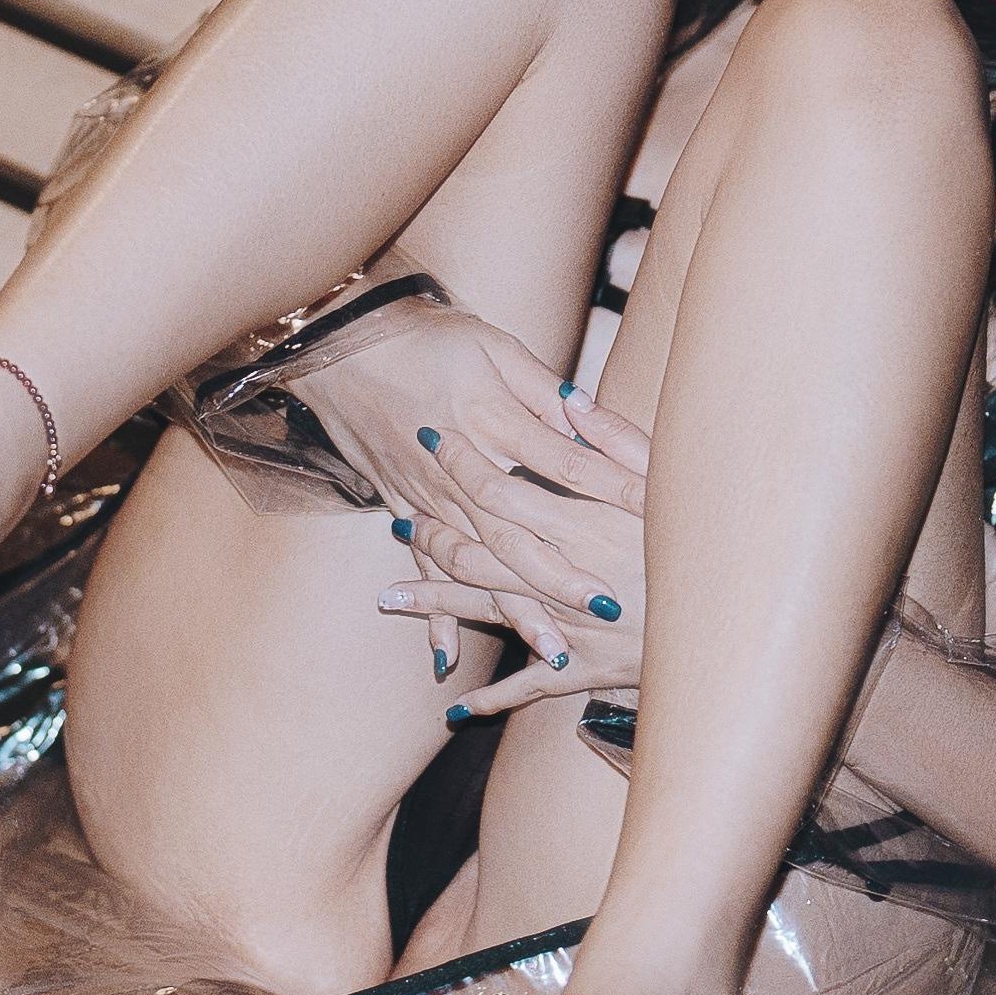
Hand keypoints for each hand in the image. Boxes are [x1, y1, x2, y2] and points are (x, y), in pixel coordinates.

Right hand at [320, 307, 647, 665]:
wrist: (341, 348)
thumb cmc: (426, 338)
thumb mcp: (492, 345)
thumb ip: (542, 386)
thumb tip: (587, 411)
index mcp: (491, 421)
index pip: (567, 462)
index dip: (614, 487)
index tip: (655, 514)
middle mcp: (461, 470)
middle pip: (520, 532)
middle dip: (563, 575)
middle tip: (608, 607)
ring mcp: (428, 497)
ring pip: (477, 564)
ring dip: (513, 608)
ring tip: (553, 647)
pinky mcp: (404, 508)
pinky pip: (424, 568)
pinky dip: (432, 614)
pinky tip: (447, 657)